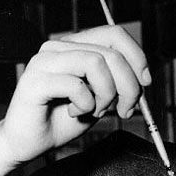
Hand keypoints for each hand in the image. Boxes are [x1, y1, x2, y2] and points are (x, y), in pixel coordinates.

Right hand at [0, 25, 149, 165]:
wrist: (30, 142)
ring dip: (106, 94)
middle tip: (124, 110)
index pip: (114, 34)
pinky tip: (74, 113)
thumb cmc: (62, 120)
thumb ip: (118, 84)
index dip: (137, 57)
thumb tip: (143, 79)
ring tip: (95, 110)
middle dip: (128, 86)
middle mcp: (58, 47)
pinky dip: (85, 105)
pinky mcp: (35, 80)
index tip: (145, 83)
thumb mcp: (100, 100)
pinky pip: (76, 86)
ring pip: (96, 63)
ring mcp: (45, 61)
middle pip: (111, 53)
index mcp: (75, 46)